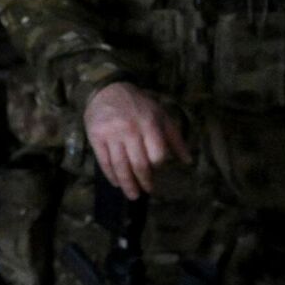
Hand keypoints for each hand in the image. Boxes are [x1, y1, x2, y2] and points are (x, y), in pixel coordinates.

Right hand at [84, 81, 190, 200]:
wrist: (107, 90)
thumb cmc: (138, 104)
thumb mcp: (161, 115)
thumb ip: (175, 138)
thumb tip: (188, 161)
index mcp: (149, 124)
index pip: (156, 155)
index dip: (158, 166)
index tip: (157, 171)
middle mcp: (130, 130)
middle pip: (139, 164)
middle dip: (144, 181)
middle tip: (147, 191)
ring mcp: (111, 134)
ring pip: (120, 165)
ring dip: (127, 183)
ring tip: (132, 195)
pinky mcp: (96, 137)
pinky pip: (104, 161)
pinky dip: (110, 175)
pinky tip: (116, 183)